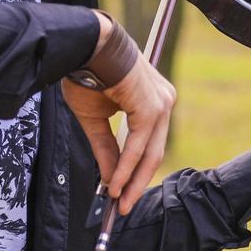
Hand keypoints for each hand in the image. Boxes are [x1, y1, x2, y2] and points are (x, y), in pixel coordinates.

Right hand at [63, 18, 175, 215]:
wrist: (87, 44)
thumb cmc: (88, 72)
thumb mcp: (95, 118)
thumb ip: (105, 147)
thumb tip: (108, 179)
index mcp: (154, 99)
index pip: (149, 143)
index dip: (134, 171)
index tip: (121, 193)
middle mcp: (164, 101)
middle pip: (153, 152)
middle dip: (136, 182)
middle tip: (122, 205)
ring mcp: (161, 104)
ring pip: (148, 153)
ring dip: (131, 180)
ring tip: (118, 201)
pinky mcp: (152, 108)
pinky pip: (138, 146)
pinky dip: (125, 168)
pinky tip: (113, 185)